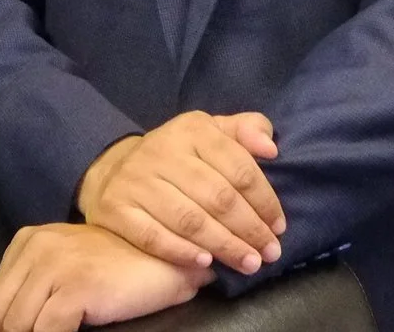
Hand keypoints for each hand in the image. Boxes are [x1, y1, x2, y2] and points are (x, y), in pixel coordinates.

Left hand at [0, 223, 213, 331]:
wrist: (169, 260)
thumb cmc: (117, 268)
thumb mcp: (59, 272)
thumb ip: (13, 288)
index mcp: (29, 240)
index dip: (16, 323)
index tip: (48, 320)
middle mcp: (37, 246)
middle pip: (2, 318)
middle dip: (27, 331)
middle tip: (62, 324)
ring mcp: (55, 265)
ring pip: (19, 328)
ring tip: (73, 324)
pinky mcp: (75, 287)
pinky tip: (80, 328)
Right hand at [75, 110, 285, 274]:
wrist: (115, 169)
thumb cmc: (179, 156)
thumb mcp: (212, 132)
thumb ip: (246, 131)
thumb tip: (270, 147)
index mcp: (192, 130)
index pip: (239, 168)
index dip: (264, 201)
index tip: (279, 227)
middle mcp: (162, 152)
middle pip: (217, 197)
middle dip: (249, 229)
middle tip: (269, 253)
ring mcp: (135, 181)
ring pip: (190, 220)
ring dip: (225, 246)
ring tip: (249, 264)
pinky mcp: (115, 209)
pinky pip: (153, 236)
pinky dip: (182, 252)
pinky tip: (206, 264)